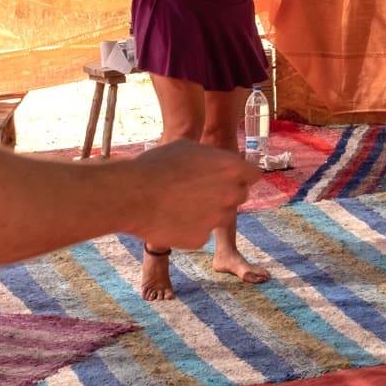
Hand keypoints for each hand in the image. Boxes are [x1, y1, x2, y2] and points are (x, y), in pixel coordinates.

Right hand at [127, 140, 255, 250]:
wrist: (132, 195)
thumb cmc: (157, 165)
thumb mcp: (187, 147)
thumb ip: (210, 157)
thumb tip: (216, 160)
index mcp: (231, 169)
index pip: (252, 175)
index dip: (239, 175)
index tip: (226, 176)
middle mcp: (231, 195)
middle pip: (239, 196)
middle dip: (225, 193)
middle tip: (199, 190)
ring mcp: (217, 219)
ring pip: (220, 217)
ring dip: (207, 212)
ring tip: (179, 203)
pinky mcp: (201, 239)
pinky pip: (200, 233)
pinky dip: (189, 228)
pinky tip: (170, 218)